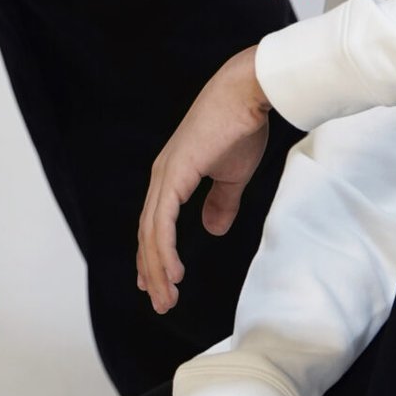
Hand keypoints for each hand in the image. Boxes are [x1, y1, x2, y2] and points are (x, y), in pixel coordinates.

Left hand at [137, 47, 270, 313]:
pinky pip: (162, 224)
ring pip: (151, 234)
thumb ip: (220, 201)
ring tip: (166, 298)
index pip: (155, 223)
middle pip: (148, 234)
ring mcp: (165, 176)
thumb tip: (212, 229)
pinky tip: (171, 272)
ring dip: (157, 269)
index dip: (154, 255)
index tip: (158, 282)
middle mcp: (162, 177)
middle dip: (153, 271)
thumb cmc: (241, 125)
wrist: (247, 93)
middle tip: (160, 302)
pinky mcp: (174, 176)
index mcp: (172, 175)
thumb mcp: (232, 174)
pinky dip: (163, 251)